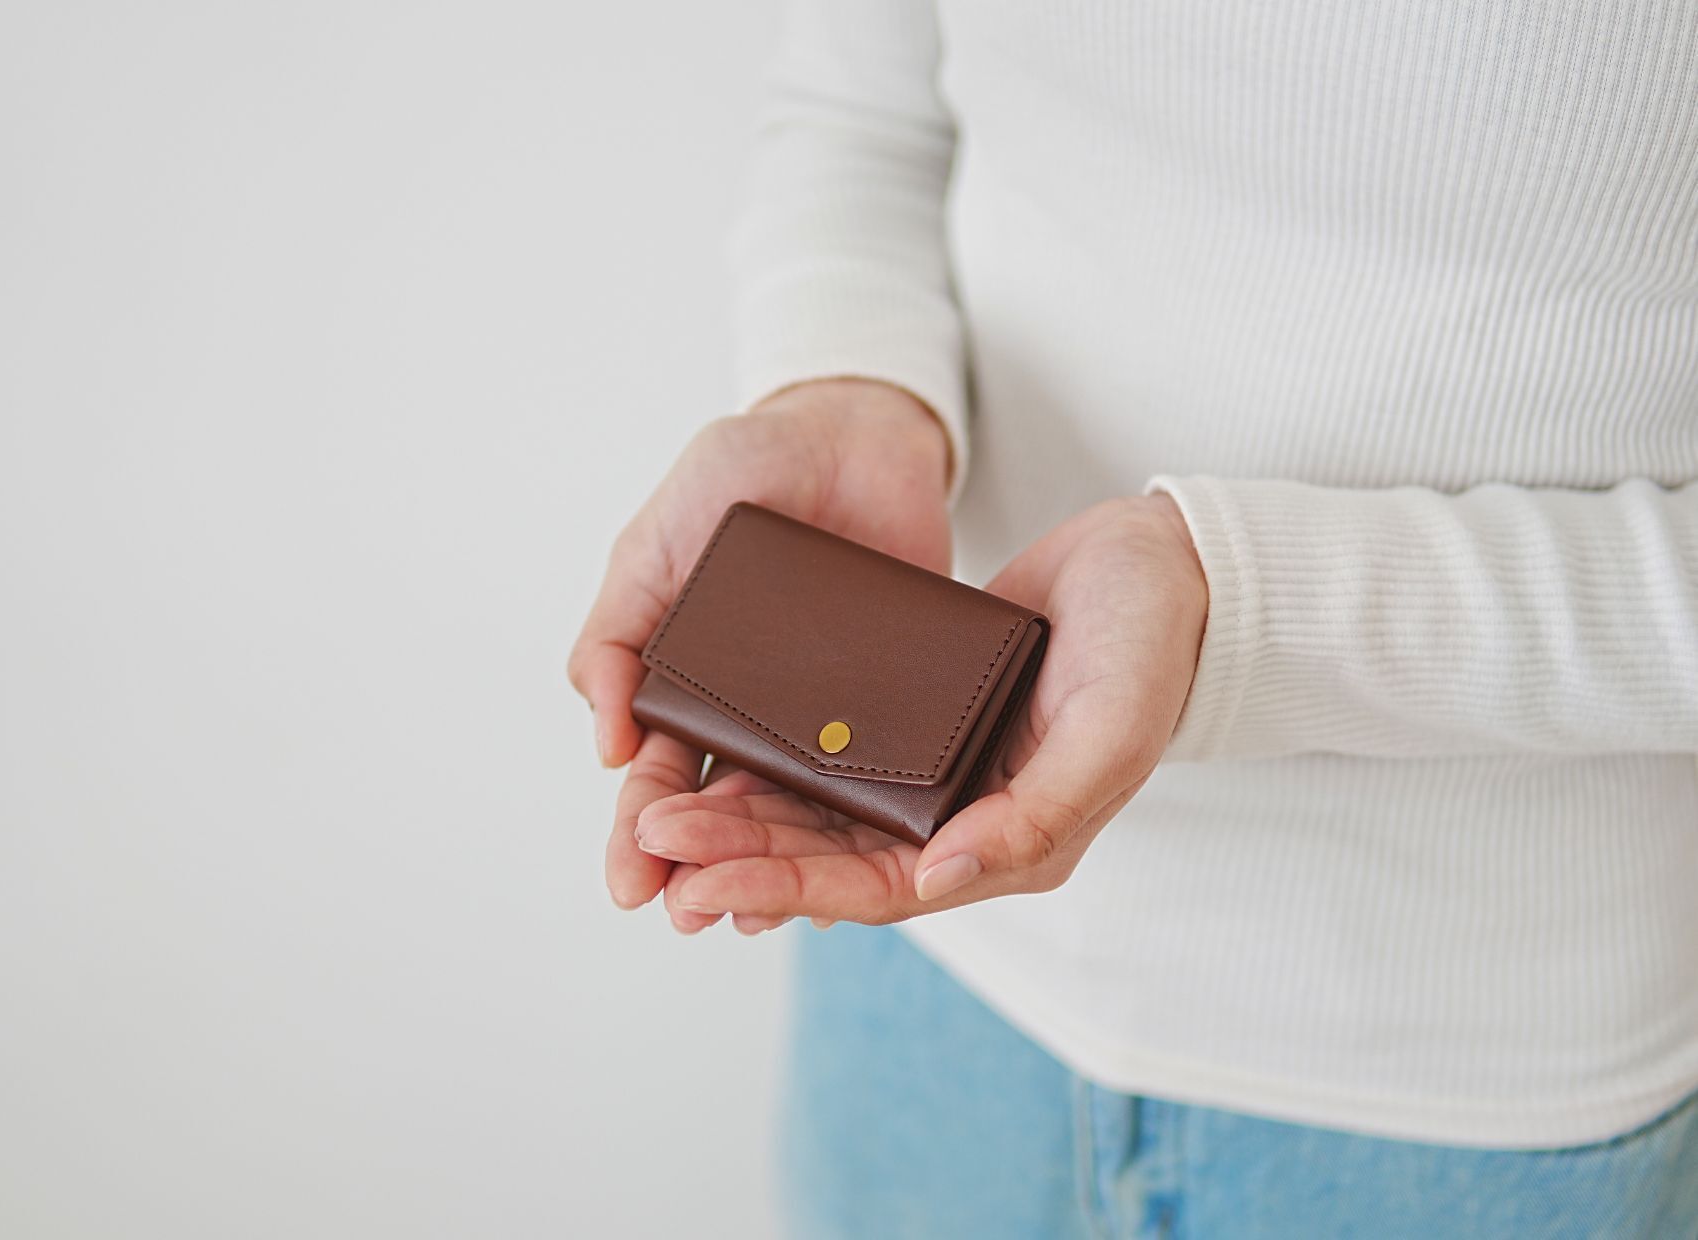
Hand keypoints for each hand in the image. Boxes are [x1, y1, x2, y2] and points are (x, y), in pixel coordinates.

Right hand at [567, 379, 952, 912]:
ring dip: (772, 866)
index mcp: (686, 680)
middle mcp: (753, 711)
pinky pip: (880, 773)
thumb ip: (620, 630)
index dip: (640, 827)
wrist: (852, 429)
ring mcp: (825, 713)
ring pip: (796, 808)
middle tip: (685, 916)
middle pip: (722, 808)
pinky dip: (864, 823)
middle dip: (696, 866)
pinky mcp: (897, 700)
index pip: (658, 772)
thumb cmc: (741, 472)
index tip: (630, 883)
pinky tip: (858, 868)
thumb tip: (608, 742)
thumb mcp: (658, 542)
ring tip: (757, 914)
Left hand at [632, 495, 1207, 927]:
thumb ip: (1033, 816)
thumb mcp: (1108, 733)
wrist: (1166, 567)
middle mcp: (963, 822)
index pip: (876, 889)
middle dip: (738, 853)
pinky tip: (715, 754)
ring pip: (820, 811)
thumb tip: (936, 880)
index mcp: (1006, 844)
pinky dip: (775, 760)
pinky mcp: (921, 718)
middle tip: (652, 838)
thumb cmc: (1151, 651)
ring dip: (742, 814)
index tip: (700, 879)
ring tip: (658, 809)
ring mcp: (939, 771)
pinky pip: (833, 752)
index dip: (785, 887)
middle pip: (829, 856)